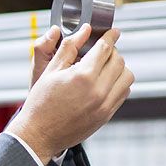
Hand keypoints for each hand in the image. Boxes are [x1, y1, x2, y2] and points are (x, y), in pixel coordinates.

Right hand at [8, 25, 133, 163]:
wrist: (39, 135)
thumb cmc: (40, 103)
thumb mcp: (50, 71)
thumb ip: (69, 48)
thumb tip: (84, 31)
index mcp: (82, 76)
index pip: (105, 49)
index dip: (110, 37)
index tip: (112, 32)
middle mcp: (98, 90)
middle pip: (119, 61)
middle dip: (112, 52)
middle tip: (101, 51)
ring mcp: (105, 105)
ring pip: (126, 76)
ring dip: (119, 68)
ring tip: (104, 67)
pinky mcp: (107, 115)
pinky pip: (123, 92)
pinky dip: (118, 83)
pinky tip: (104, 82)